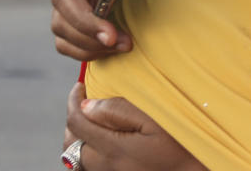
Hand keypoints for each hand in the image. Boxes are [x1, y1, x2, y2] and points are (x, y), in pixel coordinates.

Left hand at [64, 83, 206, 170]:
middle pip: (70, 142)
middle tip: (84, 101)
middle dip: (73, 119)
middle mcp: (104, 166)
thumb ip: (119, 110)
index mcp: (112, 148)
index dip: (72, 101)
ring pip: (75, 158)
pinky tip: (100, 142)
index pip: (76, 122)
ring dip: (77, 137)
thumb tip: (87, 106)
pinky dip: (86, 153)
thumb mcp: (153, 120)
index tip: (79, 86)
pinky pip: (88, 168)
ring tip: (91, 120)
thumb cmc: (180, 144)